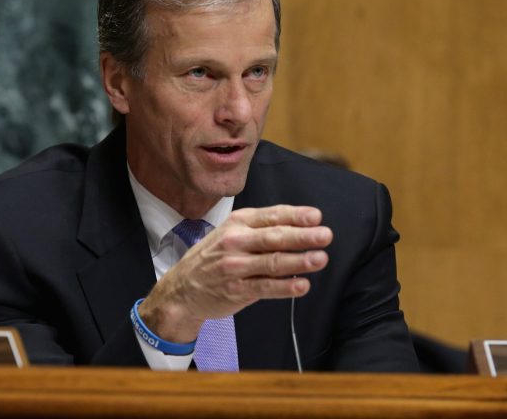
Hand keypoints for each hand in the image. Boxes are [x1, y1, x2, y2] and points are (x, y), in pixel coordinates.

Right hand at [138, 205, 331, 342]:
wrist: (181, 288)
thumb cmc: (213, 257)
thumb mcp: (231, 232)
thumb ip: (262, 229)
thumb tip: (301, 227)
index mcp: (237, 223)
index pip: (271, 216)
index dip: (295, 216)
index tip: (316, 217)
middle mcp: (235, 241)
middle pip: (274, 237)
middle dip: (302, 236)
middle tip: (325, 235)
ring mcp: (234, 266)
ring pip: (271, 262)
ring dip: (298, 260)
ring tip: (320, 258)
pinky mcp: (235, 289)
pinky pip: (264, 287)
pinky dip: (285, 287)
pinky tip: (302, 285)